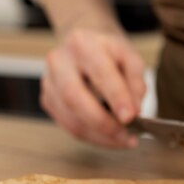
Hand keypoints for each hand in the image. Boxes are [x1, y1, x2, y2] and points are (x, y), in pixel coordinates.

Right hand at [40, 28, 145, 147]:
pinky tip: (109, 138)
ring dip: (99, 135)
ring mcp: (49, 81)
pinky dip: (91, 136)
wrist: (85, 43)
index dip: (116, 97)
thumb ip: (136, 82)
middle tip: (127, 136)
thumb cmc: (110, 52)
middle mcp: (60, 60)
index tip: (131, 117)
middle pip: (74, 97)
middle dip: (103, 122)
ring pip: (70, 117)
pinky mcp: (48, 99)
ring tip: (124, 140)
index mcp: (84, 43)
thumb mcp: (130, 57)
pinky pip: (68, 125)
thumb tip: (134, 110)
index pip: (100, 73)